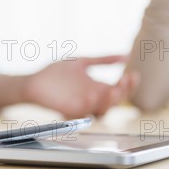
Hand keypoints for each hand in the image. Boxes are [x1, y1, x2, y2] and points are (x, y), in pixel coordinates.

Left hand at [23, 55, 138, 118]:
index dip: (129, 85)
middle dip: (124, 92)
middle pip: (115, 101)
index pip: (119, 91)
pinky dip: (91, 105)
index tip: (133, 74)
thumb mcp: (83, 62)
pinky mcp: (71, 111)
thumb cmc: (57, 73)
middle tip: (125, 79)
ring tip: (115, 88)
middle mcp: (93, 99)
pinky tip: (93, 94)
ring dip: (111, 100)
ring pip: (103, 110)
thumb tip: (125, 56)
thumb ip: (103, 60)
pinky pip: (85, 112)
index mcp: (98, 88)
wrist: (35, 81)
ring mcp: (83, 106)